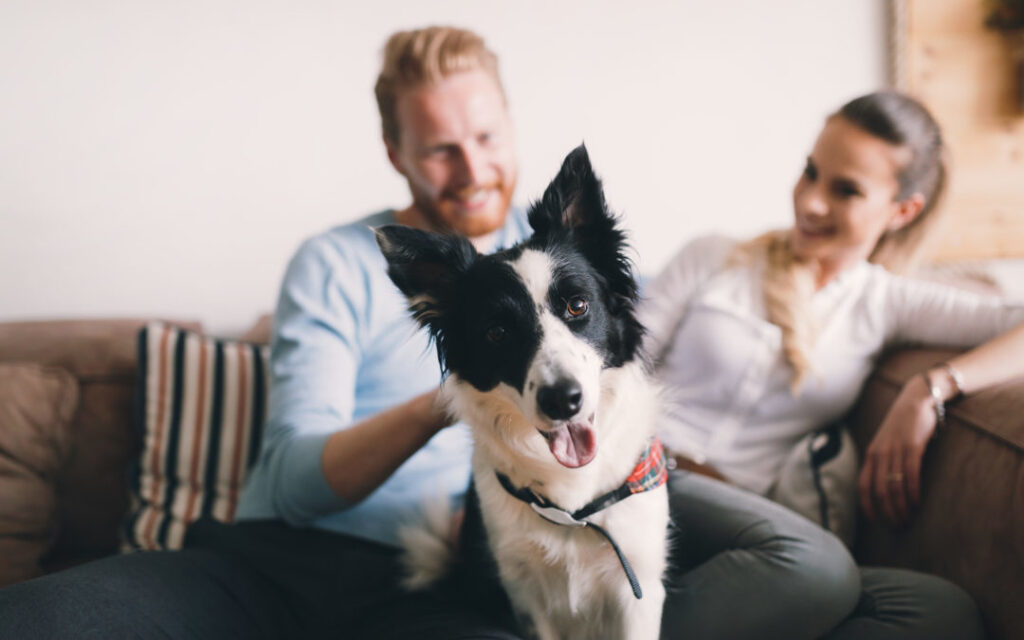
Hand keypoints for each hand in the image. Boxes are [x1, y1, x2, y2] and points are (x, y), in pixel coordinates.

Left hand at [857, 374, 936, 527]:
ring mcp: (895, 450)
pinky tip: (916, 503)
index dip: (866, 505)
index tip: (874, 522)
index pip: (863, 485)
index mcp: (871, 455)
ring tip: (908, 520)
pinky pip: (910, 474)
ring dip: (900, 506)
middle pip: (879, 490)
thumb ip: (883, 463)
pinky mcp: (912, 446)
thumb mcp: (886, 444)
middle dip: (887, 512)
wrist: (915, 400)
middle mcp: (879, 454)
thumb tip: (884, 488)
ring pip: (894, 485)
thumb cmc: (902, 426)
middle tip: (897, 527)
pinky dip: (912, 491)